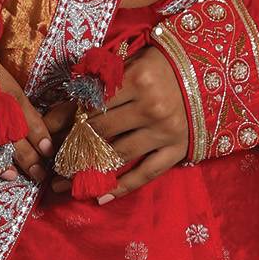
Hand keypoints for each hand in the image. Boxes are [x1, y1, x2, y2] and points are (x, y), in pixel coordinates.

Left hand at [41, 46, 188, 201]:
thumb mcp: (129, 63)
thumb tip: (62, 108)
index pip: (94, 105)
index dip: (70, 121)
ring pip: (120, 155)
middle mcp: (151, 107)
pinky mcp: (177, 150)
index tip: (52, 135)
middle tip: (53, 161)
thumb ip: (98, 82)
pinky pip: (147, 173)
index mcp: (137, 79)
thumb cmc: (161, 63)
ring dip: (91, 170)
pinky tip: (101, 196)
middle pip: (102, 131)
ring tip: (66, 183)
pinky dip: (123, 186)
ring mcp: (165, 131)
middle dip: (74, 147)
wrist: (206, 73)